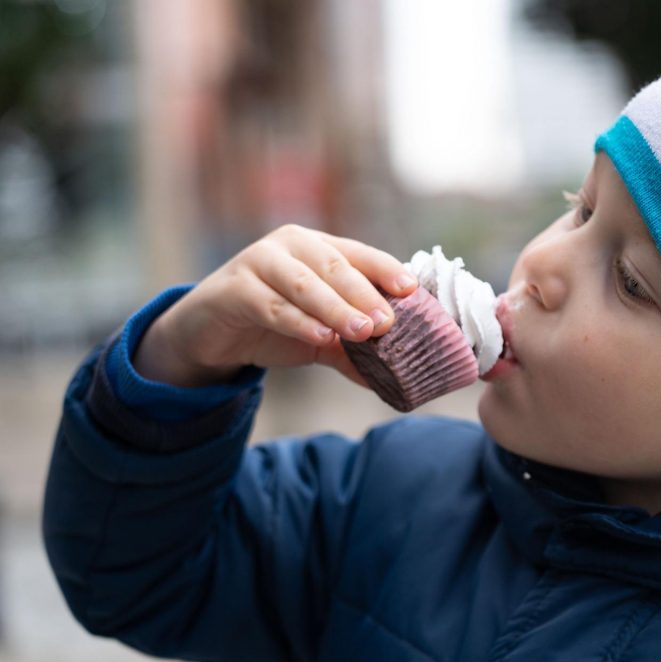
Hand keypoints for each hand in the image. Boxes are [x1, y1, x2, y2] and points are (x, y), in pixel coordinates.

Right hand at [132, 224, 416, 387]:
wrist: (211, 331)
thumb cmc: (273, 322)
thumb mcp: (319, 336)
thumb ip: (353, 351)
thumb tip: (395, 380)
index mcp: (319, 247)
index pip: (359, 254)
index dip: (386, 270)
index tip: (412, 290)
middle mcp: (292, 245)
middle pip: (335, 266)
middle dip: (365, 294)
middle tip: (388, 322)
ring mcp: (261, 262)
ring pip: (306, 284)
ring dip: (337, 309)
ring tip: (363, 332)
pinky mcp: (236, 288)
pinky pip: (272, 305)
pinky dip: (299, 321)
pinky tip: (321, 337)